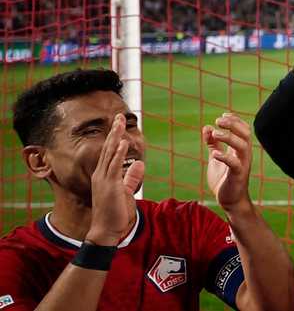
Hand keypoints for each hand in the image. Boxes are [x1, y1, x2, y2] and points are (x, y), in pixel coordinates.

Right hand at [86, 116, 142, 245]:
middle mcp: (101, 175)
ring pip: (109, 153)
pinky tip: (123, 142)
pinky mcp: (109, 186)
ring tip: (119, 122)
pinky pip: (113, 166)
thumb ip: (131, 177)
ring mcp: (103, 180)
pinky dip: (118, 153)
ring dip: (115, 137)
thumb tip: (139, 163)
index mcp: (104, 176)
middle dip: (113, 131)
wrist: (105, 231)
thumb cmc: (115, 213)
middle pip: (107, 148)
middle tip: (118, 115)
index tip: (119, 124)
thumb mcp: (125, 191)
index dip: (115, 137)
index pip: (109, 152)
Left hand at [203, 113, 253, 210]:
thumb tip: (207, 127)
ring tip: (216, 133)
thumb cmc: (223, 179)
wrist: (230, 201)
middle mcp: (244, 155)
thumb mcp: (216, 158)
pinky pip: (235, 164)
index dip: (235, 120)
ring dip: (229, 137)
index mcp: (240, 150)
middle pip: (245, 134)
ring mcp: (243, 164)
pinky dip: (226, 158)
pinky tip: (215, 154)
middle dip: (233, 125)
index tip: (222, 116)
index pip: (243, 129)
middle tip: (219, 120)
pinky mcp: (238, 176)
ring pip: (242, 146)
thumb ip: (213, 144)